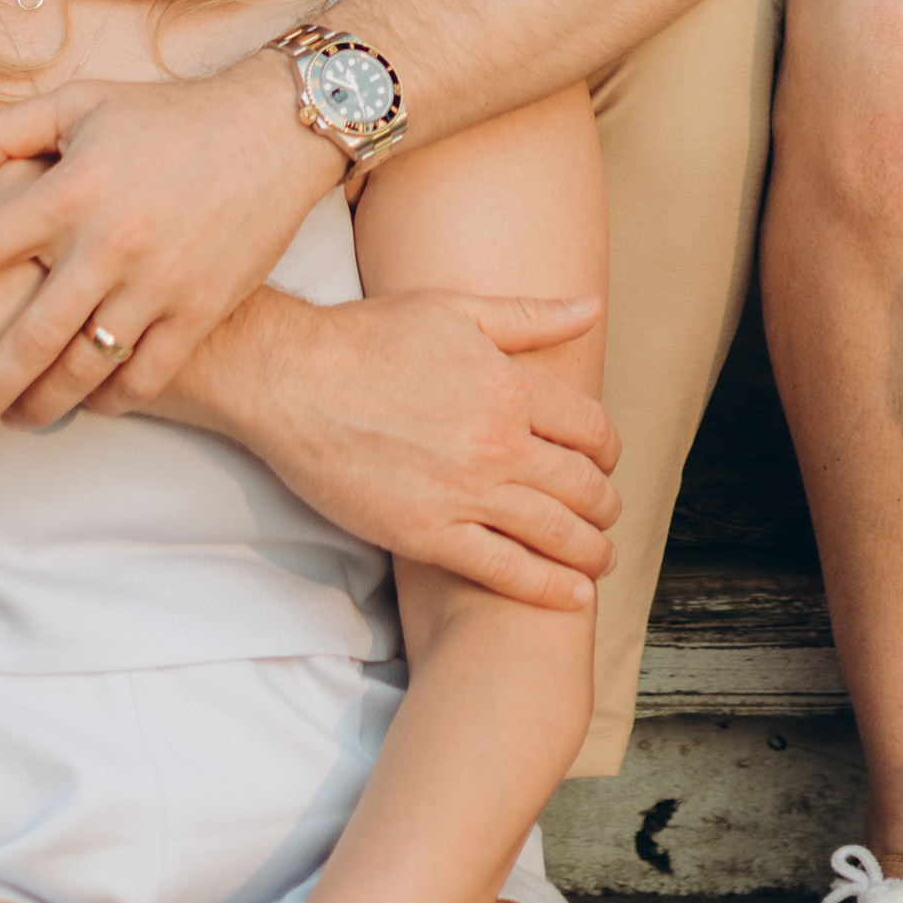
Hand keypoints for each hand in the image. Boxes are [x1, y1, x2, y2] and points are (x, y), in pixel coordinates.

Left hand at [0, 64, 348, 430]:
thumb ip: (1, 135)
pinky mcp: (202, 308)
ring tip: (14, 420)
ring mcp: (158, 282)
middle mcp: (109, 242)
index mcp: (72, 188)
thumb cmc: (168, 115)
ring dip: (39, 408)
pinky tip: (87, 403)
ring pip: (81, 372)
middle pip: (24, 341)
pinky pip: (143, 377)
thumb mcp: (82, 102)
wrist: (275, 129)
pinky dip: (108, 400)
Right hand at [181, 286, 620, 608]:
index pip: (590, 427)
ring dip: (588, 550)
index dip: (609, 448)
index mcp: (509, 388)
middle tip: (607, 515)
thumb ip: (531, 316)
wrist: (294, 379)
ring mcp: (464, 493)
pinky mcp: (427, 534)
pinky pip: (503, 569)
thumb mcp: (456, 311)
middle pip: (581, 485)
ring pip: (553, 532)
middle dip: (605, 504)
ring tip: (599, 560)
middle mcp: (498, 444)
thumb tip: (593, 307)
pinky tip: (571, 595)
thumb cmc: (370, 338)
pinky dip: (546, 587)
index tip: (607, 459)